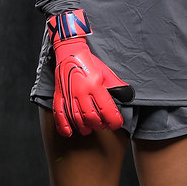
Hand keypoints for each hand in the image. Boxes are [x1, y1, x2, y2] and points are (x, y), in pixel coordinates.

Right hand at [48, 10, 133, 136]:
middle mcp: (81, 91)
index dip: (113, 121)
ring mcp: (68, 94)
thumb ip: (117, 85)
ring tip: (90, 129)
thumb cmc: (89, 62)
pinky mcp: (59, 95)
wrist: (70, 52)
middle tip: (103, 125)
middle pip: (91, 118)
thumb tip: (127, 95)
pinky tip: (69, 133)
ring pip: (76, 119)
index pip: (106, 110)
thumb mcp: (106, 72)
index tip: (116, 124)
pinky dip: (63, 126)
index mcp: (95, 85)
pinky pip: (59, 114)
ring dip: (84, 128)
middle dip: (99, 125)